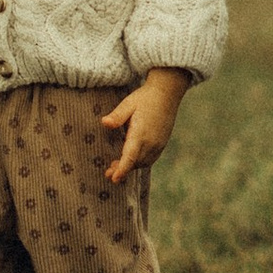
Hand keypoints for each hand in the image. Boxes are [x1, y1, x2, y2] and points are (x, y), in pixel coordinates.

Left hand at [99, 67, 190, 183]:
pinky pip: (150, 159)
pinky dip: (140, 163)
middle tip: (108, 173)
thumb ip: (117, 116)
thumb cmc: (145, 97)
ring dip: (131, 166)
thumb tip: (104, 123)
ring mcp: (158, 144)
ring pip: (142, 163)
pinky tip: (132, 160)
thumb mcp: (128, 104)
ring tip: (116, 167)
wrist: (167, 93)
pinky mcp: (162, 143)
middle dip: (122, 170)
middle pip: (135, 163)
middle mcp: (151, 142)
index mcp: (140, 133)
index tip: (115, 179)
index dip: (122, 169)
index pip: (130, 157)